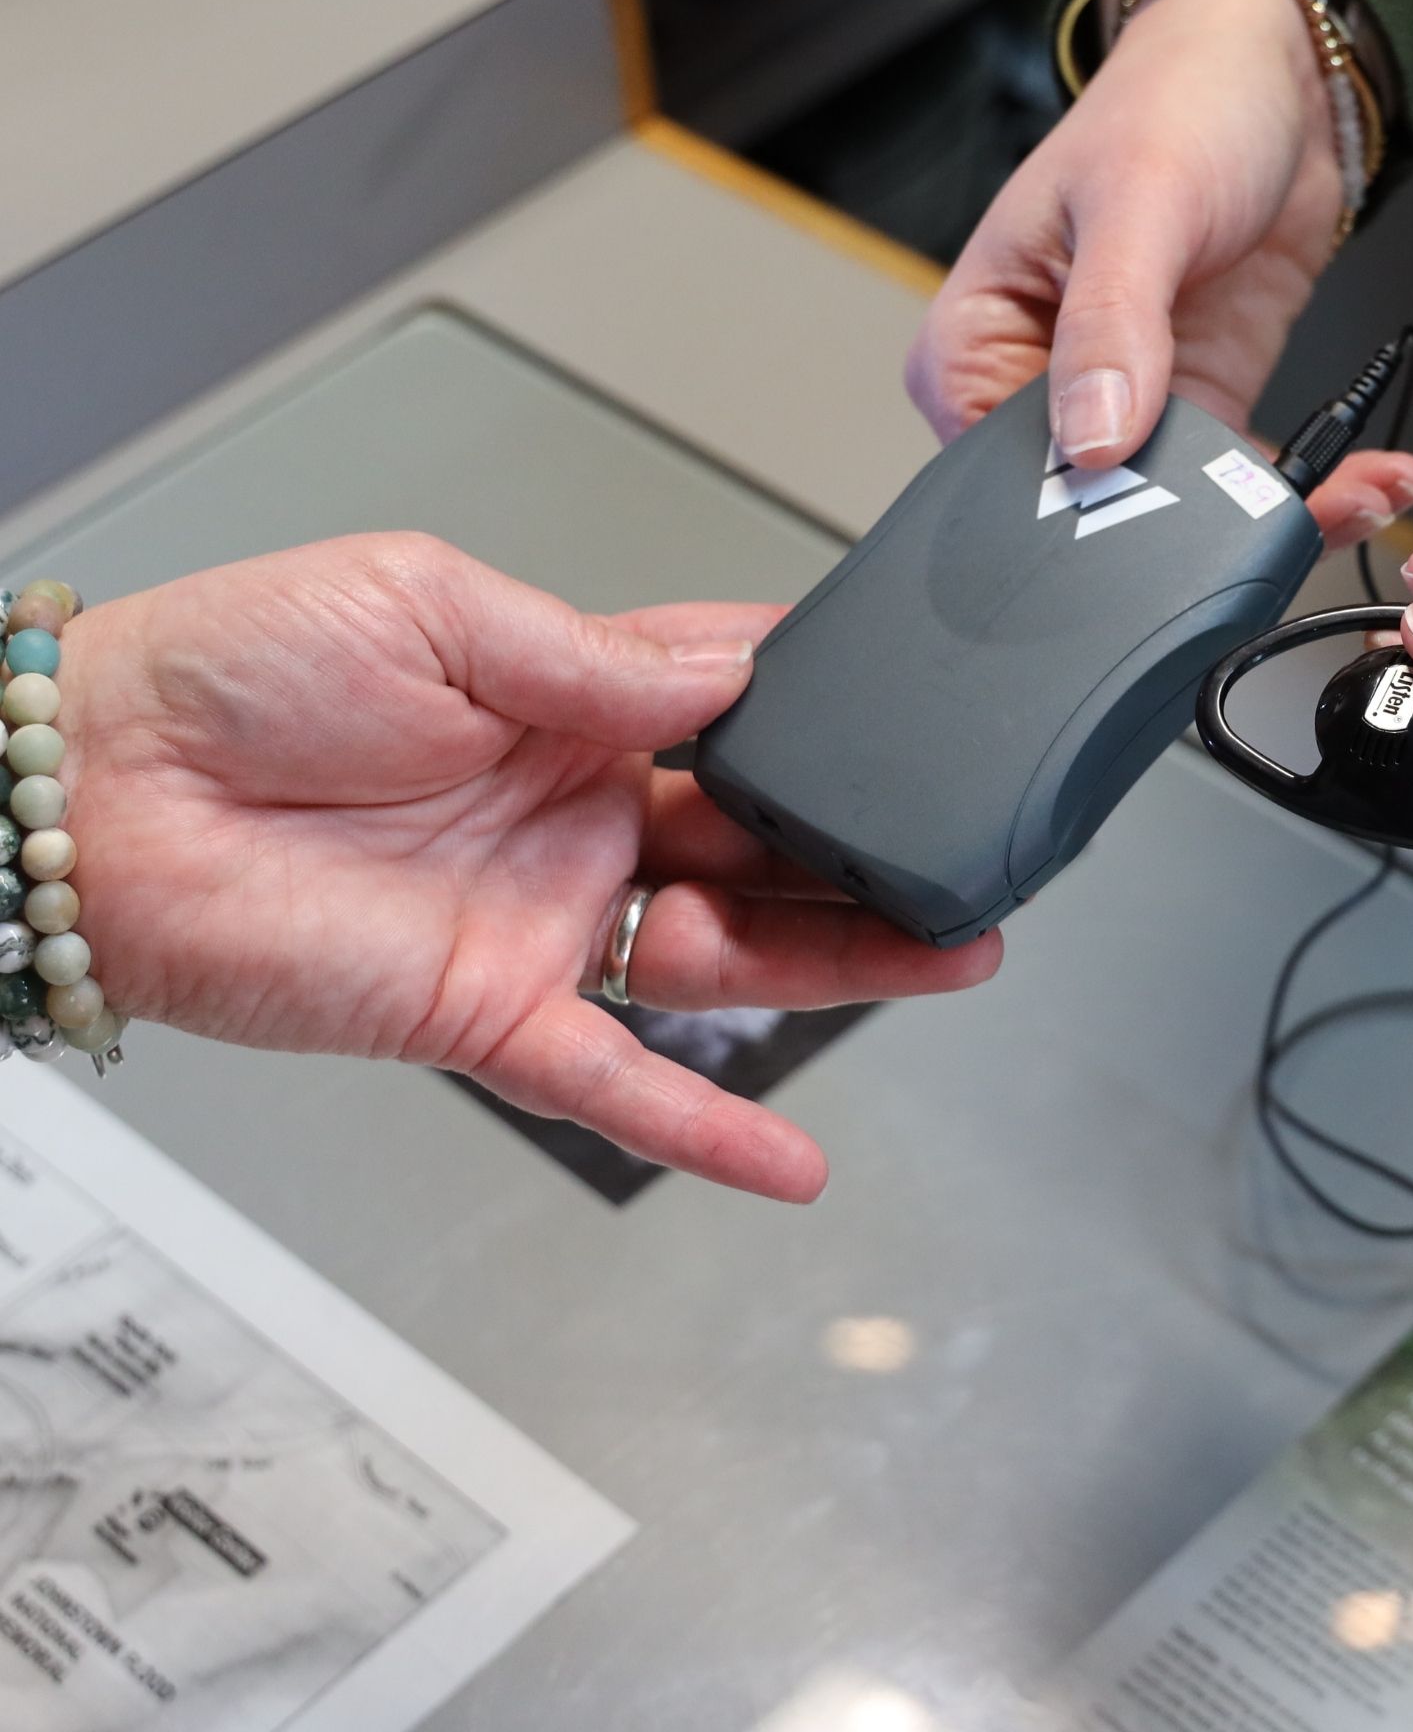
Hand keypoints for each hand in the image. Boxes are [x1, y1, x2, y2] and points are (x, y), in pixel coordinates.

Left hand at [59, 536, 1003, 1202]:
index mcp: (560, 701)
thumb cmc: (218, 677)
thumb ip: (589, 653)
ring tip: (956, 950)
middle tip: (973, 844)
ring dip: (847, 961)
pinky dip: (708, 1127)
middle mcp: (568, 815)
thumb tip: (730, 674)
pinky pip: (617, 1083)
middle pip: (767, 839)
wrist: (85, 802)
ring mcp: (538, 919)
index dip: (829, 707)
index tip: (922, 703)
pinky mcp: (484, 1012)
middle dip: (875, 844)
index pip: (734, 703)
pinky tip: (794, 1159)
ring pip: (732, 951)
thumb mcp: (424, 603)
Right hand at [906, 0, 1412, 540]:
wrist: (1274, 75)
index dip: (1074, 516)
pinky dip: (1308, 488)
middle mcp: (1039, 388)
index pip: (994, 476)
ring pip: (1181, 506)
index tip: (1166, 526)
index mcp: (974, 346)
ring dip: (1271, 516)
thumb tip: (1090, 440)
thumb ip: (1109, 327)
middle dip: (1193, 531)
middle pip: (1093, 506)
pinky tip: (1368, 479)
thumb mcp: (1136, 208)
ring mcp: (1129, 400)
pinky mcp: (1206, 399)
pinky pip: (1244, 475)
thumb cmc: (1172, 107)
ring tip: (1356, 497)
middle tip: (1287, 523)